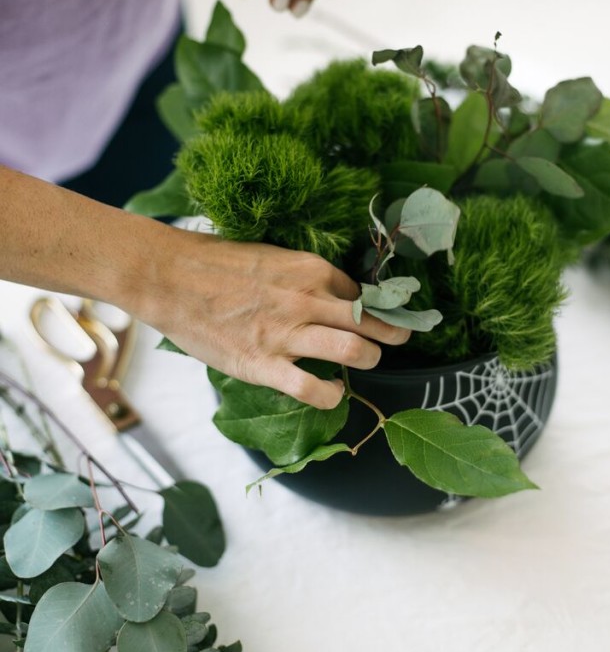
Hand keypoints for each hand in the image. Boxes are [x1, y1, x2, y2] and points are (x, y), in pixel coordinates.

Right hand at [143, 228, 407, 408]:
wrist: (169, 277)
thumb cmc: (214, 262)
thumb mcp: (270, 256)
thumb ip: (300, 276)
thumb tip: (325, 293)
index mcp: (310, 269)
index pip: (361, 292)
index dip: (373, 306)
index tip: (379, 313)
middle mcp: (307, 300)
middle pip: (371, 321)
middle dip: (393, 332)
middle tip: (399, 339)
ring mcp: (287, 334)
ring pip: (355, 351)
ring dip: (370, 359)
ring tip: (368, 362)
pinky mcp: (264, 365)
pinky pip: (312, 389)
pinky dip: (331, 395)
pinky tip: (333, 392)